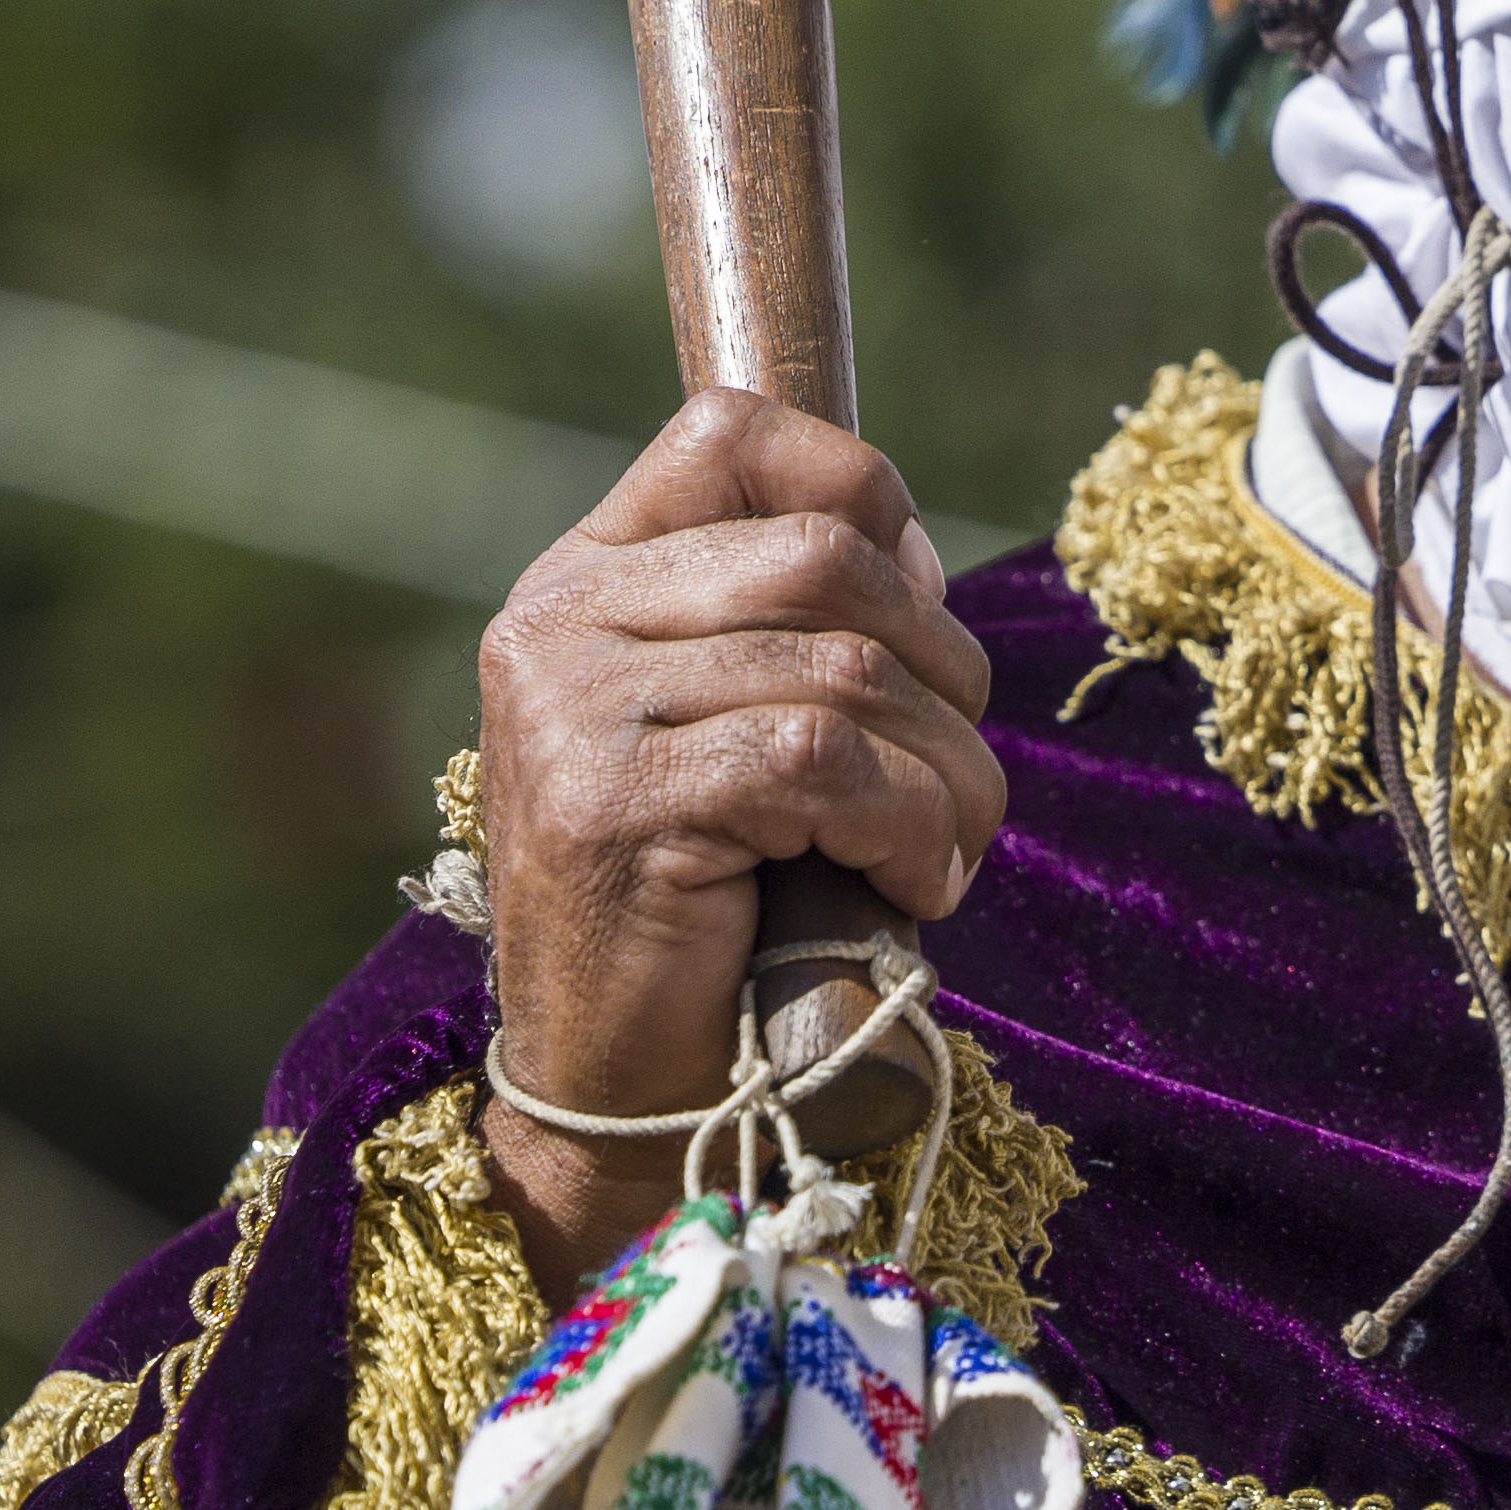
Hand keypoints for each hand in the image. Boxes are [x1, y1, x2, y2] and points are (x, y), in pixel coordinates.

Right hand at [472, 392, 1002, 1291]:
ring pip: (849, 673)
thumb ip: (807, 619)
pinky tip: (911, 882)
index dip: (866, 492)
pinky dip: (909, 827)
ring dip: (948, 773)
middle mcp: (555, 621)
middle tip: (955, 775)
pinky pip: (824, 766)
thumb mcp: (750, 722)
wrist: (627, 1076)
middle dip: (944, 668)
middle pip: (829, 559)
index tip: (913, 613)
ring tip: (946, 848)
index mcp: (584, 575)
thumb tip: (917, 546)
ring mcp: (569, 710)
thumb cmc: (720, 896)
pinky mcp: (611, 805)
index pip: (734, 433)